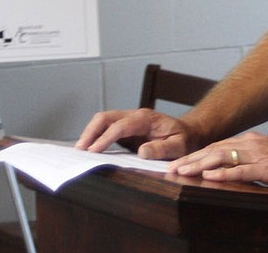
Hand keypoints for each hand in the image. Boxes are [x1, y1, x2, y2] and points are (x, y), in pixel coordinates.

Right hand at [75, 108, 196, 159]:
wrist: (187, 132)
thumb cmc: (183, 139)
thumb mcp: (179, 146)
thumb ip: (162, 149)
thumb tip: (141, 152)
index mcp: (146, 118)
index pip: (120, 125)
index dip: (105, 138)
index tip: (93, 152)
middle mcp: (135, 116)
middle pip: (106, 117)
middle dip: (90, 131)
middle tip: (79, 150)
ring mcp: (129, 121)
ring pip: (103, 121)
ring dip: (90, 133)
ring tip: (79, 151)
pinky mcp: (125, 129)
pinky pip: (106, 129)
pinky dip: (94, 136)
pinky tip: (88, 149)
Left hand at [169, 131, 267, 193]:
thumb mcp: (266, 159)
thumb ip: (246, 161)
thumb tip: (224, 169)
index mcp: (251, 141)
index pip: (217, 146)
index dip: (196, 154)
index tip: (179, 163)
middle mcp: (252, 144)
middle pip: (215, 149)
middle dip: (191, 159)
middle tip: (171, 168)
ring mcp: (259, 155)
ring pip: (223, 157)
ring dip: (200, 165)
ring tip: (183, 171)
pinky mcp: (267, 169)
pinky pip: (241, 171)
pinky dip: (224, 173)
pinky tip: (210, 177)